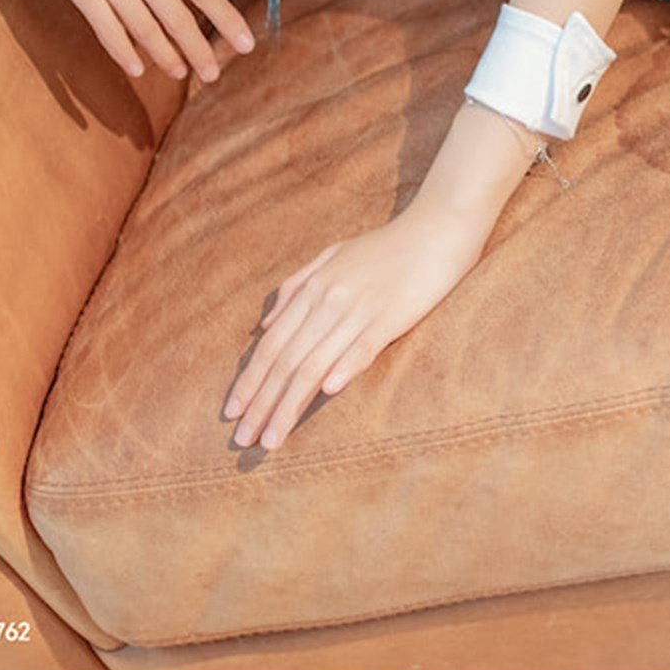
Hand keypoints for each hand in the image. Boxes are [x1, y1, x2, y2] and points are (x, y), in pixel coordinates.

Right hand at [0, 0, 255, 81]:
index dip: (227, 20)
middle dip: (198, 50)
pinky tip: (137, 69)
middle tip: (213, 76)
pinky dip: (123, 51)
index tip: (247, 45)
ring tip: (180, 74)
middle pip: (176, 16)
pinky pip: (105, 28)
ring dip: (164, 55)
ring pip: (143, 28)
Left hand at [226, 206, 486, 449]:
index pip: (271, 345)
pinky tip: (327, 393)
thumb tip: (264, 325)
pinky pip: (363, 347)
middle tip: (242, 440)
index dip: (249, 381)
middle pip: (286, 361)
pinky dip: (344, 368)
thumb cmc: (386, 247)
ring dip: (289, 406)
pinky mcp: (392, 316)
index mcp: (313, 288)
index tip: (231, 414)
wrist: (438, 228)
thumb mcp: (333, 256)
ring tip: (270, 441)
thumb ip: (295, 286)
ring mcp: (360, 309)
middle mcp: (329, 300)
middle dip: (260, 404)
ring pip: (315, 365)